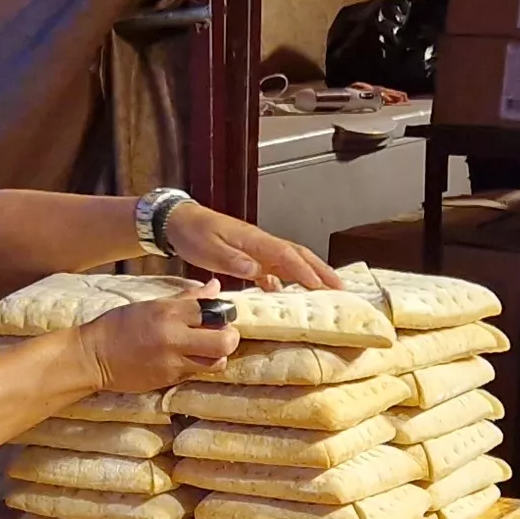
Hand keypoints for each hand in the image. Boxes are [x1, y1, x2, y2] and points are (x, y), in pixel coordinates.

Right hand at [76, 280, 240, 390]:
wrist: (94, 356)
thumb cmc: (119, 325)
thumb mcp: (151, 305)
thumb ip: (187, 298)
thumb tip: (214, 288)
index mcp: (168, 313)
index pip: (214, 310)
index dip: (224, 313)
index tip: (221, 315)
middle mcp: (174, 338)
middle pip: (224, 342)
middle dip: (230, 338)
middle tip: (222, 335)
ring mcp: (172, 363)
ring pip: (216, 363)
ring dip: (217, 356)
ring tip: (206, 349)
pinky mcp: (168, 381)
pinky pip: (195, 374)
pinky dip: (198, 366)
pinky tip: (187, 359)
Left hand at [162, 202, 345, 289]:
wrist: (179, 222)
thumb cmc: (194, 233)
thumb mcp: (209, 248)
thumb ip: (233, 260)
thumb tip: (257, 270)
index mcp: (254, 240)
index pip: (287, 255)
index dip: (305, 271)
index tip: (321, 286)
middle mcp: (261, 244)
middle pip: (298, 256)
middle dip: (321, 271)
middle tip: (340, 287)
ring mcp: (258, 251)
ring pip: (291, 263)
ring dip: (310, 276)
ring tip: (327, 292)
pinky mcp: (250, 258)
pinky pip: (275, 270)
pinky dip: (287, 282)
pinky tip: (290, 296)